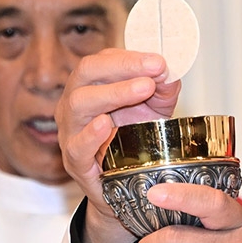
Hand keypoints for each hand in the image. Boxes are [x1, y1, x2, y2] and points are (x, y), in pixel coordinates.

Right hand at [56, 48, 180, 242]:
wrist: (127, 185)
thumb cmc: (135, 141)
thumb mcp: (155, 110)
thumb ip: (163, 90)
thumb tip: (170, 73)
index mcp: (92, 85)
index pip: (103, 60)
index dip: (130, 57)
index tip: (158, 61)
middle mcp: (75, 103)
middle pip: (86, 73)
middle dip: (122, 67)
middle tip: (154, 69)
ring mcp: (71, 131)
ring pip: (78, 104)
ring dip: (112, 93)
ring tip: (143, 89)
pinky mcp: (74, 161)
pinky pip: (76, 146)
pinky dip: (90, 134)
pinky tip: (105, 124)